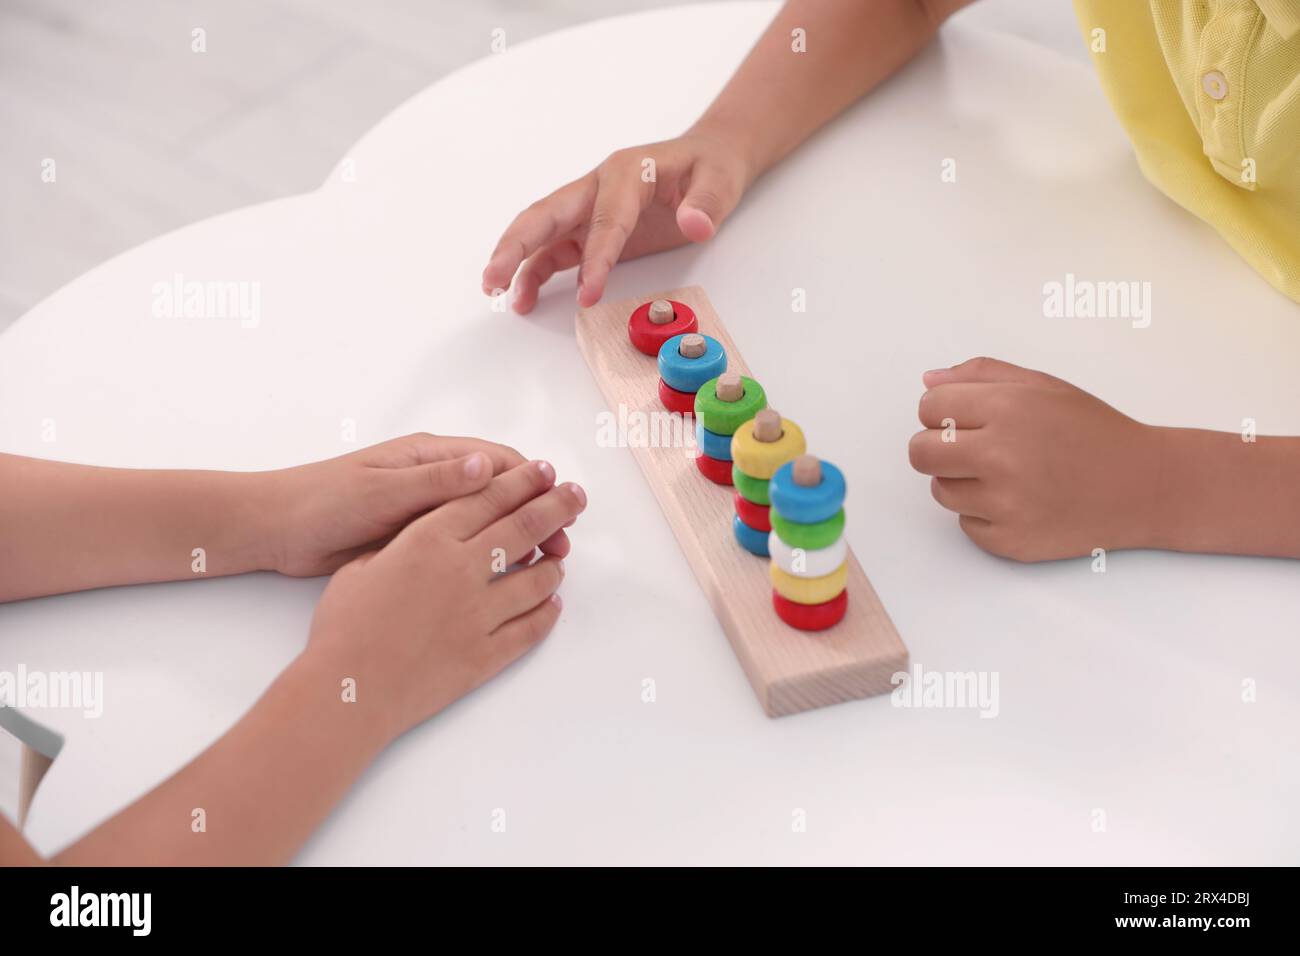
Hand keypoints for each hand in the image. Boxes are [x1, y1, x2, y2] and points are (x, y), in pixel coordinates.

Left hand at [265, 433, 569, 576]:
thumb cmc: (324, 501)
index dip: (533, 485)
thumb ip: (433, 481)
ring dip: (515, 536)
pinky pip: (462, 542)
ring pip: (485, 519)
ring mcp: (426, 509)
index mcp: (429, 456)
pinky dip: (488, 554)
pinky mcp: (415, 537)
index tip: (559, 509)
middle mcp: (433, 478)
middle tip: (561, 545)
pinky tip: (504, 578)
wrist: (277, 530)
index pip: (498, 463)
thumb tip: (484, 468)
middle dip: (535, 514)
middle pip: (500, 491)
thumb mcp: (382, 492)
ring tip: (543, 565)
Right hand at [305, 460, 586, 740]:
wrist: (347, 689)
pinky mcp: (486, 654)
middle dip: (556, 506)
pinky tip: (553, 603)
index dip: (521, 482)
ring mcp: (479, 614)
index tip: (544, 471)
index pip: (488, 499)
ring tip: (561, 554)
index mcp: (428, 540)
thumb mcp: (362, 565)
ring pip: (536, 579)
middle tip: (576, 495)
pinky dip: (547, 613)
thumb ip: (401, 543)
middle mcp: (461, 570)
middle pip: (524, 528)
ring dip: (553, 563)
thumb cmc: (343, 626)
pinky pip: (530, 628)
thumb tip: (425, 532)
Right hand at [482, 130, 751, 312]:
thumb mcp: (720, 180)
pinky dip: (537, 272)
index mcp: (627, 172)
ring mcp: (589, 207)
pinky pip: (556, 250)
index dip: (596, 258)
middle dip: (518, 245)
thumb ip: (707, 203)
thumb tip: (695, 225)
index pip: (606, 220)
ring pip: (542, 232)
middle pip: (547, 213)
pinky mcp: (589, 228)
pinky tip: (524, 297)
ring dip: (517, 261)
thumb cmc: (710, 166)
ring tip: (498, 293)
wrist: (707, 158)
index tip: (587, 294)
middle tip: (494, 277)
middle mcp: (597, 186)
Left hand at [908, 358, 1162, 561]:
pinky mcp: (1008, 541)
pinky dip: (984, 514)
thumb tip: (928, 380)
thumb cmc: (1092, 431)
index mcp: (1007, 409)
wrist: (1144, 487)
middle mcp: (1001, 456)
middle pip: (920, 453)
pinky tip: (1021, 501)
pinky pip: (964, 524)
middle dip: (938, 447)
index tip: (967, 418)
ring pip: (940, 490)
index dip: (943, 411)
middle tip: (973, 448)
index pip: (928, 408)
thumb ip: (981, 375)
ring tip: (1007, 474)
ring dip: (962, 481)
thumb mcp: (1043, 386)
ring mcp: (1004, 504)